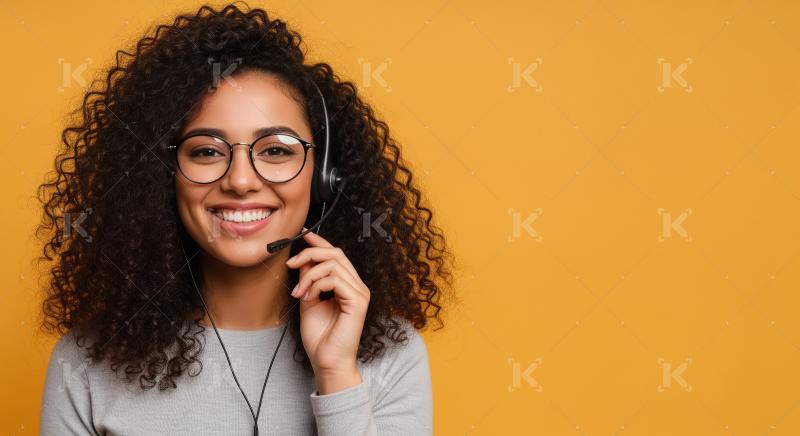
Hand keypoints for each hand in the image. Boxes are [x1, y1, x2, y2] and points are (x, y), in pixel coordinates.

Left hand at [286, 228, 370, 392]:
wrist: (326, 361)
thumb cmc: (320, 337)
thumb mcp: (309, 300)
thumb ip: (309, 280)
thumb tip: (304, 259)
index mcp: (347, 285)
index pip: (335, 255)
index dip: (319, 241)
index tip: (302, 234)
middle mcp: (356, 286)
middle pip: (335, 253)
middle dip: (309, 254)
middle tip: (291, 264)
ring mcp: (359, 293)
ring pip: (332, 264)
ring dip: (309, 275)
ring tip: (299, 293)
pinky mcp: (358, 301)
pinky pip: (334, 280)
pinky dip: (316, 285)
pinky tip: (309, 298)